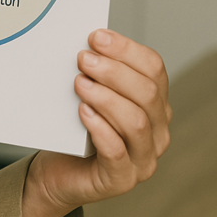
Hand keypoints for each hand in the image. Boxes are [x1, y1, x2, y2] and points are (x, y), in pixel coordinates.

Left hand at [22, 29, 171, 216]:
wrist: (58, 173)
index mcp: (155, 104)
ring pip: (136, 121)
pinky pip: (117, 152)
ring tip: (80, 83)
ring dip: (106, 97)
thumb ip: (96, 73)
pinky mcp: (122, 179)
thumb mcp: (90, 95)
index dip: (126, 49)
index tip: (96, 37)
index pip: (154, 69)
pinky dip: (100, 129)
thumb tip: (88, 43)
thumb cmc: (75, 130)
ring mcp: (143, 158)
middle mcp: (157, 131)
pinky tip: (83, 113)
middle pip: (147, 93)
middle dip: (113, 71)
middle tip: (83, 59)